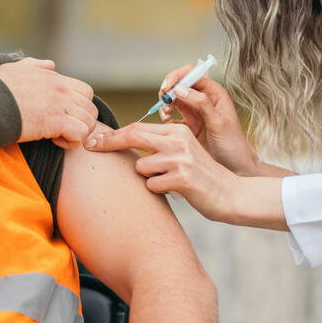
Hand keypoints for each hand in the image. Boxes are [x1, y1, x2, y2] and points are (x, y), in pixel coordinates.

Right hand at [0, 57, 97, 148]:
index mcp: (54, 78)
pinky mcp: (56, 121)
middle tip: (60, 131)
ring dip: (76, 134)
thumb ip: (34, 66)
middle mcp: (61, 88)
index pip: (85, 92)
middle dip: (80, 123)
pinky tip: (55, 141)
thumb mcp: (15, 70)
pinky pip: (80, 134)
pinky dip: (72, 143)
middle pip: (91, 109)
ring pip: (89, 122)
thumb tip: (50, 64)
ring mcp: (61, 104)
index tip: (61, 116)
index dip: (78, 107)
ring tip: (57, 137)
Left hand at [83, 121, 236, 221]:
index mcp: (178, 131)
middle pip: (133, 136)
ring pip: (141, 168)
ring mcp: (180, 159)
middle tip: (90, 147)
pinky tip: (175, 192)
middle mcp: (178, 141)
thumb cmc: (201, 177)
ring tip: (168, 182)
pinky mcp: (182, 179)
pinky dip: (158, 191)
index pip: (138, 127)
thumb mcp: (183, 153)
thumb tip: (123, 143)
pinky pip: (152, 186)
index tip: (94, 140)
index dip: (113, 134)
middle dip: (109, 142)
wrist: (230, 195)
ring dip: (148, 178)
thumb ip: (159, 145)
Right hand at [154, 65, 258, 175]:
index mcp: (214, 94)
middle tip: (164, 103)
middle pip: (180, 86)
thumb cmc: (234, 146)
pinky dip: (165, 120)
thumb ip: (202, 104)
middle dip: (168, 91)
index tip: (167, 87)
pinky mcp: (187, 129)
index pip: (192, 74)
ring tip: (166, 115)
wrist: (237, 170)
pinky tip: (168, 126)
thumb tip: (181, 89)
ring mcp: (194, 115)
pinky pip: (171, 120)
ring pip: (173, 101)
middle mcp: (203, 102)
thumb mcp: (219, 123)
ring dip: (165, 105)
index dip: (177, 77)